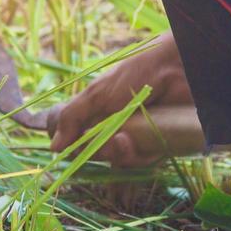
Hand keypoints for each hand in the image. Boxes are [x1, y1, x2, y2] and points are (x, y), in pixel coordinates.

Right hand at [50, 34, 196, 166]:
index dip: (71, 147)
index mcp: (98, 113)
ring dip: (116, 154)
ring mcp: (135, 137)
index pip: (77, 139)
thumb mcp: (97, 93)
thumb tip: (53, 147)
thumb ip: (72, 118)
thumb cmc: (135, 73)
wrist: (177, 68)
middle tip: (101, 140)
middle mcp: (114, 127)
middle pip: (96, 154)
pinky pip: (140, 162)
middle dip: (96, 151)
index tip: (65, 149)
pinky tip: (133, 142)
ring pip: (117, 161)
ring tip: (123, 140)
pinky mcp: (156, 145)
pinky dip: (135, 156)